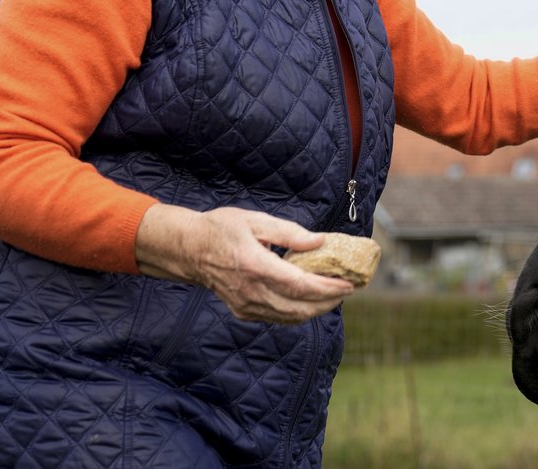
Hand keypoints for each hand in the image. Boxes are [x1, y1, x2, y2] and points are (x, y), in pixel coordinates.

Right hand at [135, 204, 353, 323]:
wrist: (189, 250)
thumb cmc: (221, 229)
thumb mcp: (255, 220)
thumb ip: (289, 232)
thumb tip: (319, 242)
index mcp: (256, 266)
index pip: (300, 285)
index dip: (328, 288)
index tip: (348, 284)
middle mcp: (251, 291)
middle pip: (300, 307)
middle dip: (328, 301)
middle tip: (348, 289)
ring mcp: (246, 305)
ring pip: (290, 317)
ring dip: (316, 309)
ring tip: (334, 295)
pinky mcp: (244, 311)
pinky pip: (277, 318)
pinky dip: (299, 312)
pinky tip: (310, 301)